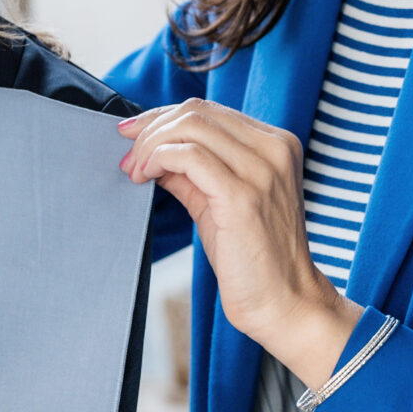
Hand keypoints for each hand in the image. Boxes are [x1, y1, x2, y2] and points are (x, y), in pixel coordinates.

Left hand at [118, 101, 359, 387]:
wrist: (284, 300)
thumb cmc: (254, 257)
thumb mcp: (219, 202)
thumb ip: (191, 172)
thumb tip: (152, 152)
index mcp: (275, 145)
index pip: (209, 111)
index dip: (163, 117)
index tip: (134, 135)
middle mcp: (274, 150)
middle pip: (197, 112)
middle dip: (151, 128)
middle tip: (127, 156)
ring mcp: (262, 170)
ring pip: (190, 127)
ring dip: (150, 145)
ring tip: (134, 171)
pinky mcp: (243, 195)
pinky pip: (188, 156)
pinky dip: (157, 159)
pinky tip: (145, 177)